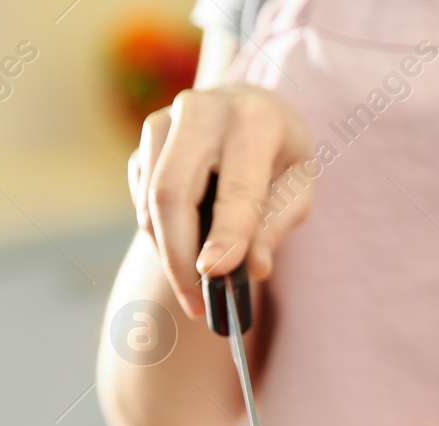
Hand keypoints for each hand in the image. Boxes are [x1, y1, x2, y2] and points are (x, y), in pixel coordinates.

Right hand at [128, 84, 313, 316]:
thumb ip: (275, 226)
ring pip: (150, 203)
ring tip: (197, 287)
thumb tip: (254, 269)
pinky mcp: (145, 141)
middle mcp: (200, 111)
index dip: (225, 233)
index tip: (215, 274)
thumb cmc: (279, 155)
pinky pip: (142, 201)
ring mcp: (164, 122)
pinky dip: (161, 235)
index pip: (235, 187)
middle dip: (179, 257)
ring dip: (169, 253)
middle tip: (197, 306)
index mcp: (252, 119)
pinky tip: (188, 242)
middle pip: (171, 194)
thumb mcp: (297, 187)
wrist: (249, 106)